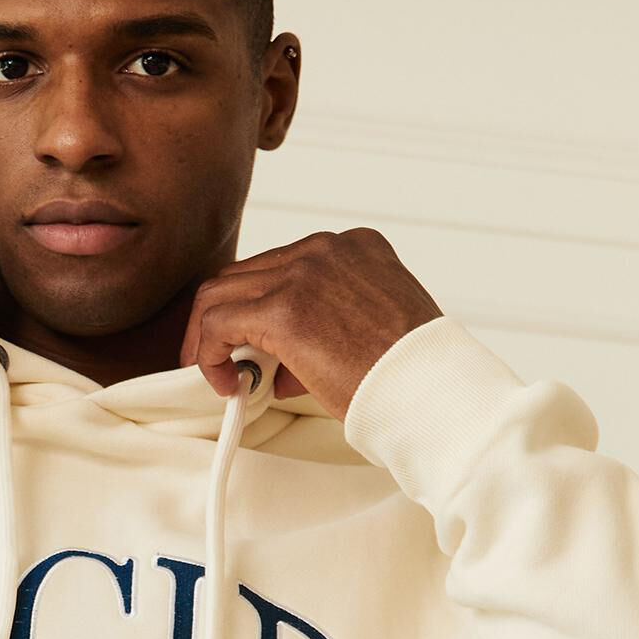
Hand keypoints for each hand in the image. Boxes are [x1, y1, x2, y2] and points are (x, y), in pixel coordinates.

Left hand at [177, 229, 442, 419]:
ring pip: (221, 292)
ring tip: (218, 376)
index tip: (258, 348)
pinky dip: (209, 354)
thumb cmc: (411, 375)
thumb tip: (281, 366)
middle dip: (225, 321)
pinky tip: (225, 384)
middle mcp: (327, 248)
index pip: (283, 267)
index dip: (261, 310)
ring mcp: (303, 273)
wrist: (430, 391)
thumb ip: (327, 330)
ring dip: (209, 337)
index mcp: (355, 247)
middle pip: (246, 274)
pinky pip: (217, 322)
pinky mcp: (282, 309)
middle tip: (221, 363)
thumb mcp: (375, 331)